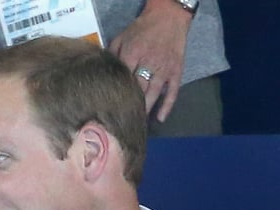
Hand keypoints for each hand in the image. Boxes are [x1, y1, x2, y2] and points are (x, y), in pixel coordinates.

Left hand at [109, 0, 191, 122]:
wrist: (168, 16)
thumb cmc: (142, 28)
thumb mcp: (122, 37)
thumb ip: (112, 54)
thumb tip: (103, 73)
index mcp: (133, 53)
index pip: (123, 79)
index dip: (117, 95)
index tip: (110, 109)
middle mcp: (149, 62)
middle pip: (138, 89)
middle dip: (130, 106)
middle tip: (122, 122)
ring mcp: (164, 68)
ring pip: (154, 93)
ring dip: (146, 109)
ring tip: (138, 123)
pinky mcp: (176, 71)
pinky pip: (173, 91)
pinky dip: (167, 105)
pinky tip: (160, 118)